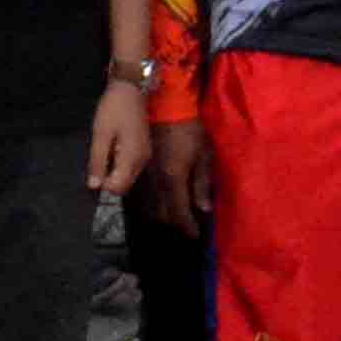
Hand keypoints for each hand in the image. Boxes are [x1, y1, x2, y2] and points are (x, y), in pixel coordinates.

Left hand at [80, 86, 148, 202]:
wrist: (131, 88)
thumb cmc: (114, 109)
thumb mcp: (100, 135)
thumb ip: (97, 162)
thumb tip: (94, 186)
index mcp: (131, 158)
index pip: (117, 188)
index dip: (102, 185)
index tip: (93, 172)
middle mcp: (141, 161)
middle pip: (124, 185)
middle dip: (108, 180)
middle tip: (97, 160)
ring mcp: (144, 155)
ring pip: (127, 177)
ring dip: (114, 171)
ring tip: (105, 151)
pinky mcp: (143, 150)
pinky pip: (130, 167)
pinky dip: (119, 164)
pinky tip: (112, 148)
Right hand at [147, 118, 212, 235]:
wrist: (165, 105)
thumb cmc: (189, 128)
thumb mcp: (203, 154)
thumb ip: (202, 184)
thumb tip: (204, 209)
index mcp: (173, 178)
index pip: (179, 212)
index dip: (188, 227)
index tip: (195, 234)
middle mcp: (155, 181)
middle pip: (161, 214)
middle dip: (174, 223)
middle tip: (187, 223)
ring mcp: (143, 175)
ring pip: (147, 207)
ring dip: (161, 216)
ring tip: (173, 215)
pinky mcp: (136, 168)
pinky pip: (139, 195)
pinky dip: (149, 204)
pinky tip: (158, 203)